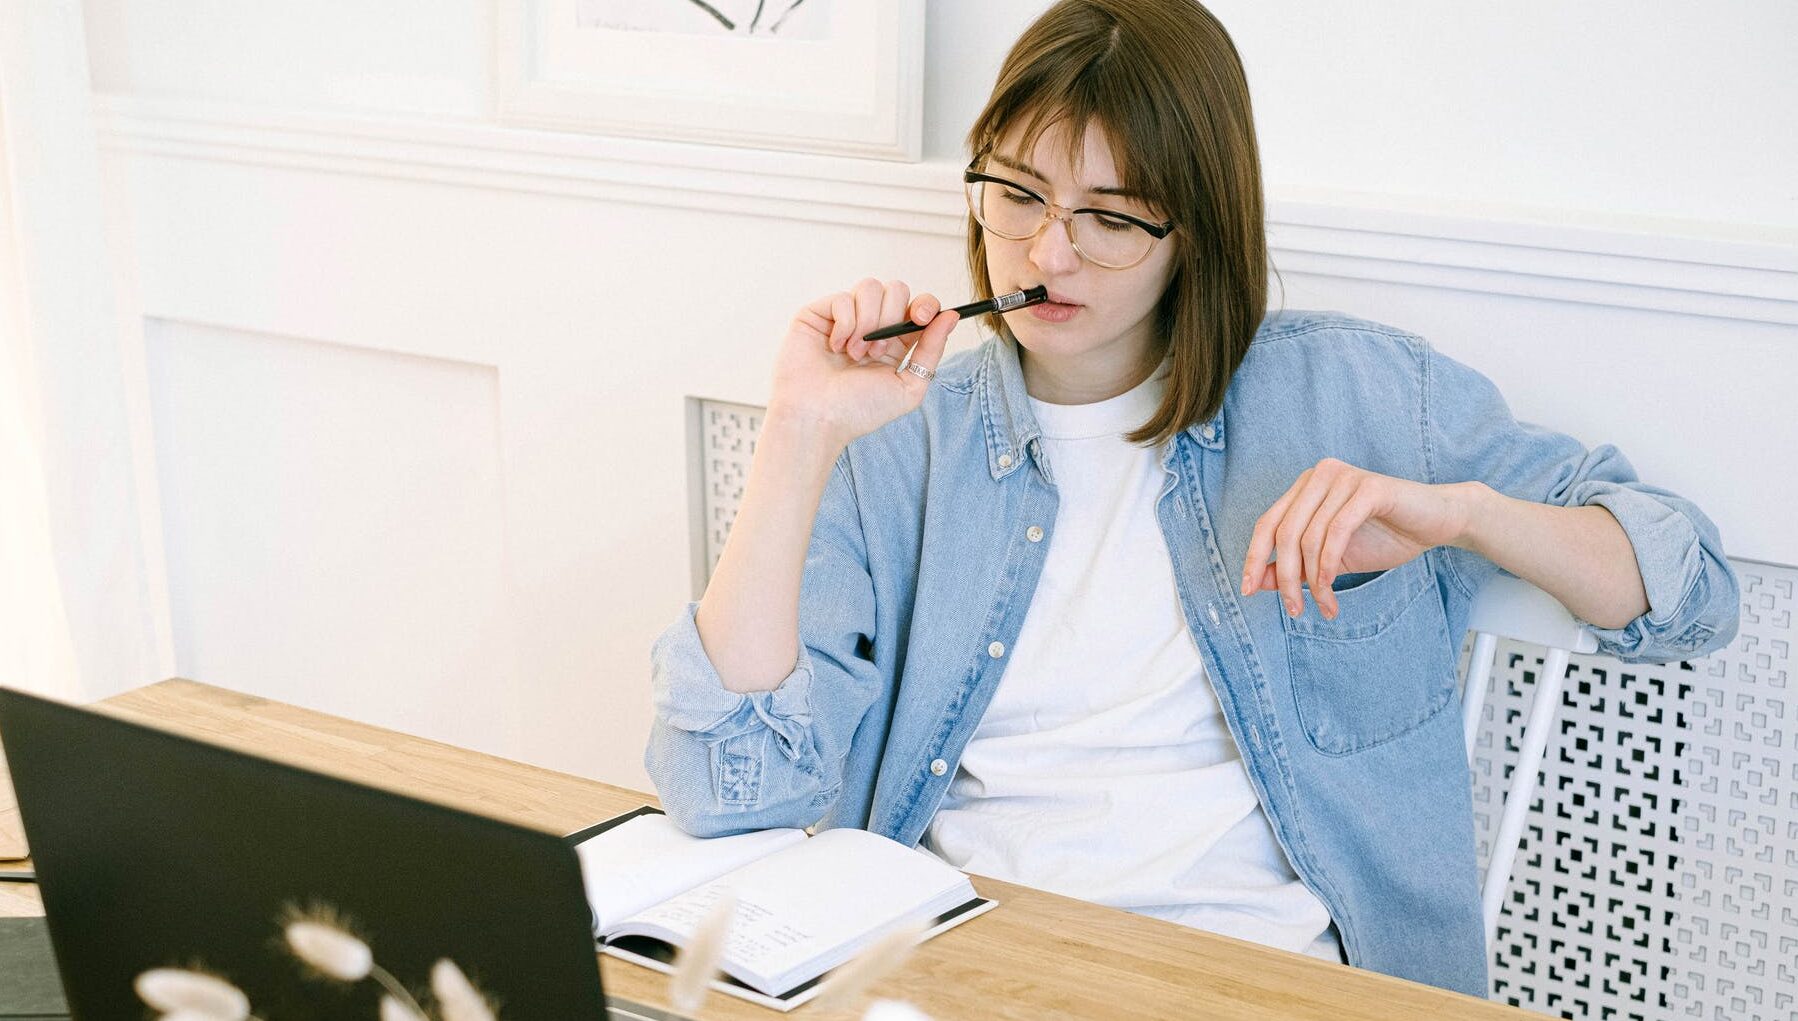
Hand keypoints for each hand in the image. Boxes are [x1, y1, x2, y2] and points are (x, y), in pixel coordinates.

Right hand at [766, 278, 959, 448]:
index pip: (918, 306)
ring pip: (870, 287)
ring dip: (867, 323)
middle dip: (891, 318)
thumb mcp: (908, 387)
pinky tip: (834, 347)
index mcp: (895, 342)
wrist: (816, 419)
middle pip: (896, 289)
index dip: (925, 305)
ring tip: (854, 354)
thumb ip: (932, 350)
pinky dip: (843, 324)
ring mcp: (843, 317)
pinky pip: (842, 298)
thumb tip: (952, 315)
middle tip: (877, 351)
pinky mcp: (818, 313)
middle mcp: (870, 326)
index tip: (922, 318)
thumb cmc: (858, 411)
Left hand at [1240, 458, 1478, 619]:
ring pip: (1309, 537)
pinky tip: (1333, 588)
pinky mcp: (1368, 488)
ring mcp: (1343, 478)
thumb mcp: (1330, 558)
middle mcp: (1318, 476)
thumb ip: (1294, 566)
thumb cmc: (1385, 536)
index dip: (1254, 558)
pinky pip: (1336, 532)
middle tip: (1294, 610)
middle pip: (1284, 533)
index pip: (1267, 524)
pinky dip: (1329, 565)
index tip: (1249, 591)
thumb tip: (1258, 582)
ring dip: (1313, 581)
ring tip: (1325, 606)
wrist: (1437, 522)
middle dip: (1285, 578)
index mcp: (1305, 487)